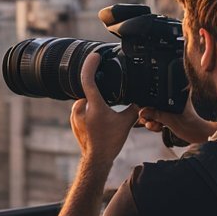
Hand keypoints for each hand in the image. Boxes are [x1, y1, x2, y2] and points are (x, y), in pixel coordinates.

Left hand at [71, 52, 139, 166]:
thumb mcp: (126, 122)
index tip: (96, 56)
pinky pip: (83, 110)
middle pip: (91, 91)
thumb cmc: (110, 142)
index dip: (91, 64)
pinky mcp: (74, 121)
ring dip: (96, 104)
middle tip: (110, 106)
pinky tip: (99, 122)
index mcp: (93, 105)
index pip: (88, 78)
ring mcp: (75, 115)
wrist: (97, 159)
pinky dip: (91, 112)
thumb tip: (142, 98)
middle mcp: (81, 107)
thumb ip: (134, 107)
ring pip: (87, 101)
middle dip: (101, 94)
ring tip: (105, 118)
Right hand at [138, 97, 216, 145]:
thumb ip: (156, 115)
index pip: (157, 96)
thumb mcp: (170, 120)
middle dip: (150, 114)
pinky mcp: (171, 115)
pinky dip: (157, 123)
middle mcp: (173, 99)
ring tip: (155, 126)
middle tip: (148, 121)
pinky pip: (159, 117)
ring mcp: (172, 108)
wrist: (199, 135)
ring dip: (153, 120)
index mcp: (176, 94)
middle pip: (154, 105)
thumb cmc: (191, 125)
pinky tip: (158, 128)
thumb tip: (142, 112)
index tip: (145, 112)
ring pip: (155, 113)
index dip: (148, 104)